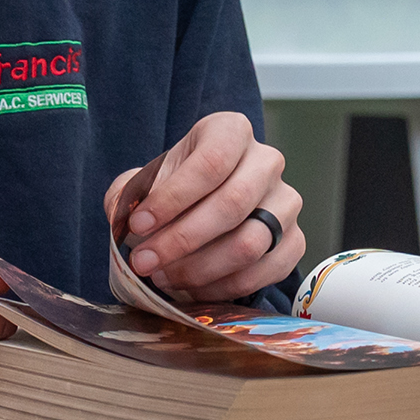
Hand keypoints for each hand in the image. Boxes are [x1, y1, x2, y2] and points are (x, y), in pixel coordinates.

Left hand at [106, 111, 305, 303]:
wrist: (208, 206)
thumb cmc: (177, 189)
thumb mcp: (147, 180)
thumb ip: (128, 194)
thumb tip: (125, 218)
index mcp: (231, 131)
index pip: (211, 162)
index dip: (173, 197)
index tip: (138, 224)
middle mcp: (267, 161)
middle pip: (232, 204)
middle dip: (181, 240)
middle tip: (144, 261)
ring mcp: (286, 202)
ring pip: (250, 243)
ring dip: (200, 268)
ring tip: (164, 277)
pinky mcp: (295, 240)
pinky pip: (265, 271)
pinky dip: (224, 286)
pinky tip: (194, 288)